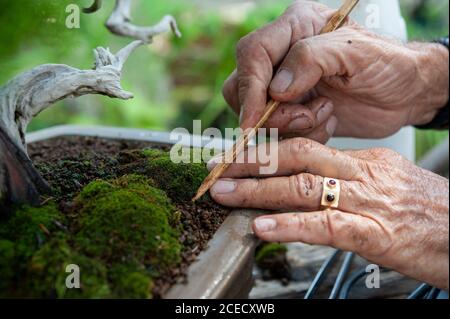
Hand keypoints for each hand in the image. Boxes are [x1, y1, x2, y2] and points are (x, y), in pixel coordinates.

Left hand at [208, 139, 448, 289]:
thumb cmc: (424, 213)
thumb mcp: (381, 186)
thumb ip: (342, 183)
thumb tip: (302, 185)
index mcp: (359, 162)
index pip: (303, 147)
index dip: (265, 152)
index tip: (235, 157)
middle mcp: (359, 174)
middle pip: (297, 157)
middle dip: (252, 162)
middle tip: (218, 168)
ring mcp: (366, 202)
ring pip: (304, 186)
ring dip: (259, 190)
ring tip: (226, 193)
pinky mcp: (375, 233)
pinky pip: (326, 225)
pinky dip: (291, 225)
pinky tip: (263, 226)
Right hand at [224, 0, 448, 139]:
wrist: (406, 94)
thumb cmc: (389, 64)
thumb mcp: (356, 52)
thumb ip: (311, 59)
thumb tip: (275, 89)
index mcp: (294, 28)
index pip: (252, 54)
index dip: (249, 89)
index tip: (255, 120)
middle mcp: (282, 57)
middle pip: (242, 88)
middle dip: (271, 113)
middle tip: (307, 116)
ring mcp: (285, 87)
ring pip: (258, 116)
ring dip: (292, 125)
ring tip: (325, 113)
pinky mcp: (292, 112)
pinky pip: (277, 134)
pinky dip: (302, 135)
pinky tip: (327, 120)